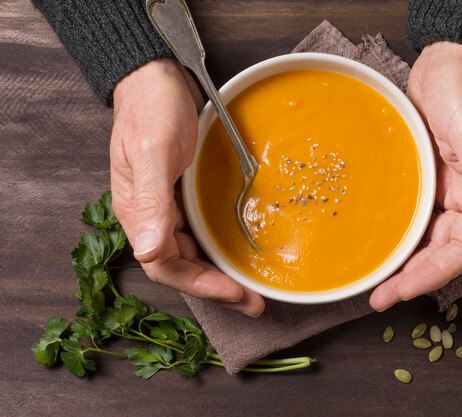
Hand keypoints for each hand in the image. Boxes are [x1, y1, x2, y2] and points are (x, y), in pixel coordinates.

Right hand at [110, 59, 264, 316]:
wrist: (156, 76)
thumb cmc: (151, 109)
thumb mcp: (153, 152)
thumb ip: (150, 201)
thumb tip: (146, 249)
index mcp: (137, 213)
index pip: (165, 266)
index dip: (201, 286)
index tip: (237, 294)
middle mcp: (152, 216)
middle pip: (182, 266)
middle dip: (216, 287)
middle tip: (254, 301)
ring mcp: (168, 204)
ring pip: (193, 251)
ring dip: (220, 271)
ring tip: (251, 285)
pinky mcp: (184, 191)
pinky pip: (201, 229)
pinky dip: (220, 245)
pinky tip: (240, 250)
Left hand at [370, 42, 461, 310]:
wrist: (448, 62)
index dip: (436, 272)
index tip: (405, 289)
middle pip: (443, 251)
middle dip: (414, 277)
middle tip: (380, 297)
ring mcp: (445, 190)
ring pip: (427, 238)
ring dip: (405, 263)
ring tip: (377, 284)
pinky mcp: (426, 179)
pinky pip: (414, 216)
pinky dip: (401, 235)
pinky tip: (382, 248)